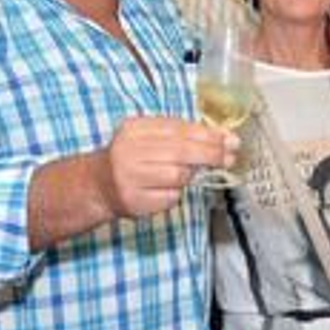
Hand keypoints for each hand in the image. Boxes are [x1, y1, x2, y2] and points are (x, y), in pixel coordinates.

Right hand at [95, 116, 237, 218]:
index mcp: (136, 129)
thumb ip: (182, 135)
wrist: (98, 184)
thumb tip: (224, 139)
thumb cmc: (134, 157)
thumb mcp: (150, 137)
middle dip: (211, 154)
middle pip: (181, 151)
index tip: (230, 140)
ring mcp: (130, 177)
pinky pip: (170, 197)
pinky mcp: (134, 200)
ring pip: (178, 176)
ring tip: (192, 174)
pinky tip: (169, 189)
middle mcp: (130, 151)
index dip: (210, 135)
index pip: (180, 129)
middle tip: (229, 157)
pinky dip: (176, 193)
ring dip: (191, 176)